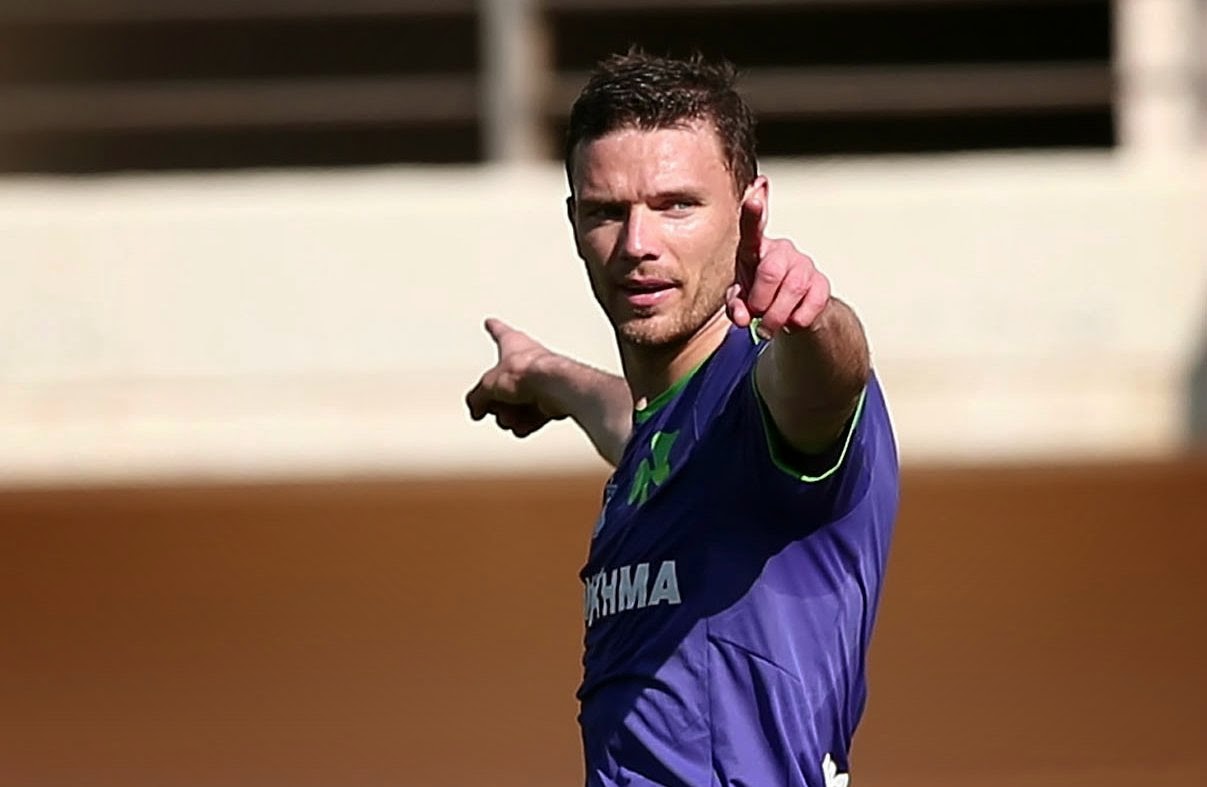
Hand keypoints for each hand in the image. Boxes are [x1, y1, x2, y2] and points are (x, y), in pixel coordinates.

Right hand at [465, 318, 568, 437]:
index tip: (490, 322)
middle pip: (502, 386)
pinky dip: (525, 423)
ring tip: (512, 414)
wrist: (552, 387)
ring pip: (515, 404)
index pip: (499, 332)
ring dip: (509, 414)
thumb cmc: (527, 371)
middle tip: (495, 405)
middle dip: (496, 402)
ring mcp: (539, 381)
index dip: (493, 328)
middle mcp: (527, 360)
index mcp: (513, 344)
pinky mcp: (549, 400)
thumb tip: (476, 408)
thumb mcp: (487, 384)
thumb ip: (477, 397)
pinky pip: (530, 416)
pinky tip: (523, 423)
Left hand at [726, 197, 830, 338]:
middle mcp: (781, 251)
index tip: (753, 197)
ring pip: (792, 290)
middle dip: (759, 301)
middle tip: (755, 315)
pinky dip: (796, 321)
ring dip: (776, 317)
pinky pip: (810, 305)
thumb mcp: (740, 299)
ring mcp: (804, 265)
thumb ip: (735, 305)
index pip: (753, 228)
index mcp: (755, 249)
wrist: (792, 313)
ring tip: (768, 327)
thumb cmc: (761, 296)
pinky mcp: (821, 285)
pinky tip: (791, 321)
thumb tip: (741, 315)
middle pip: (770, 271)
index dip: (753, 212)